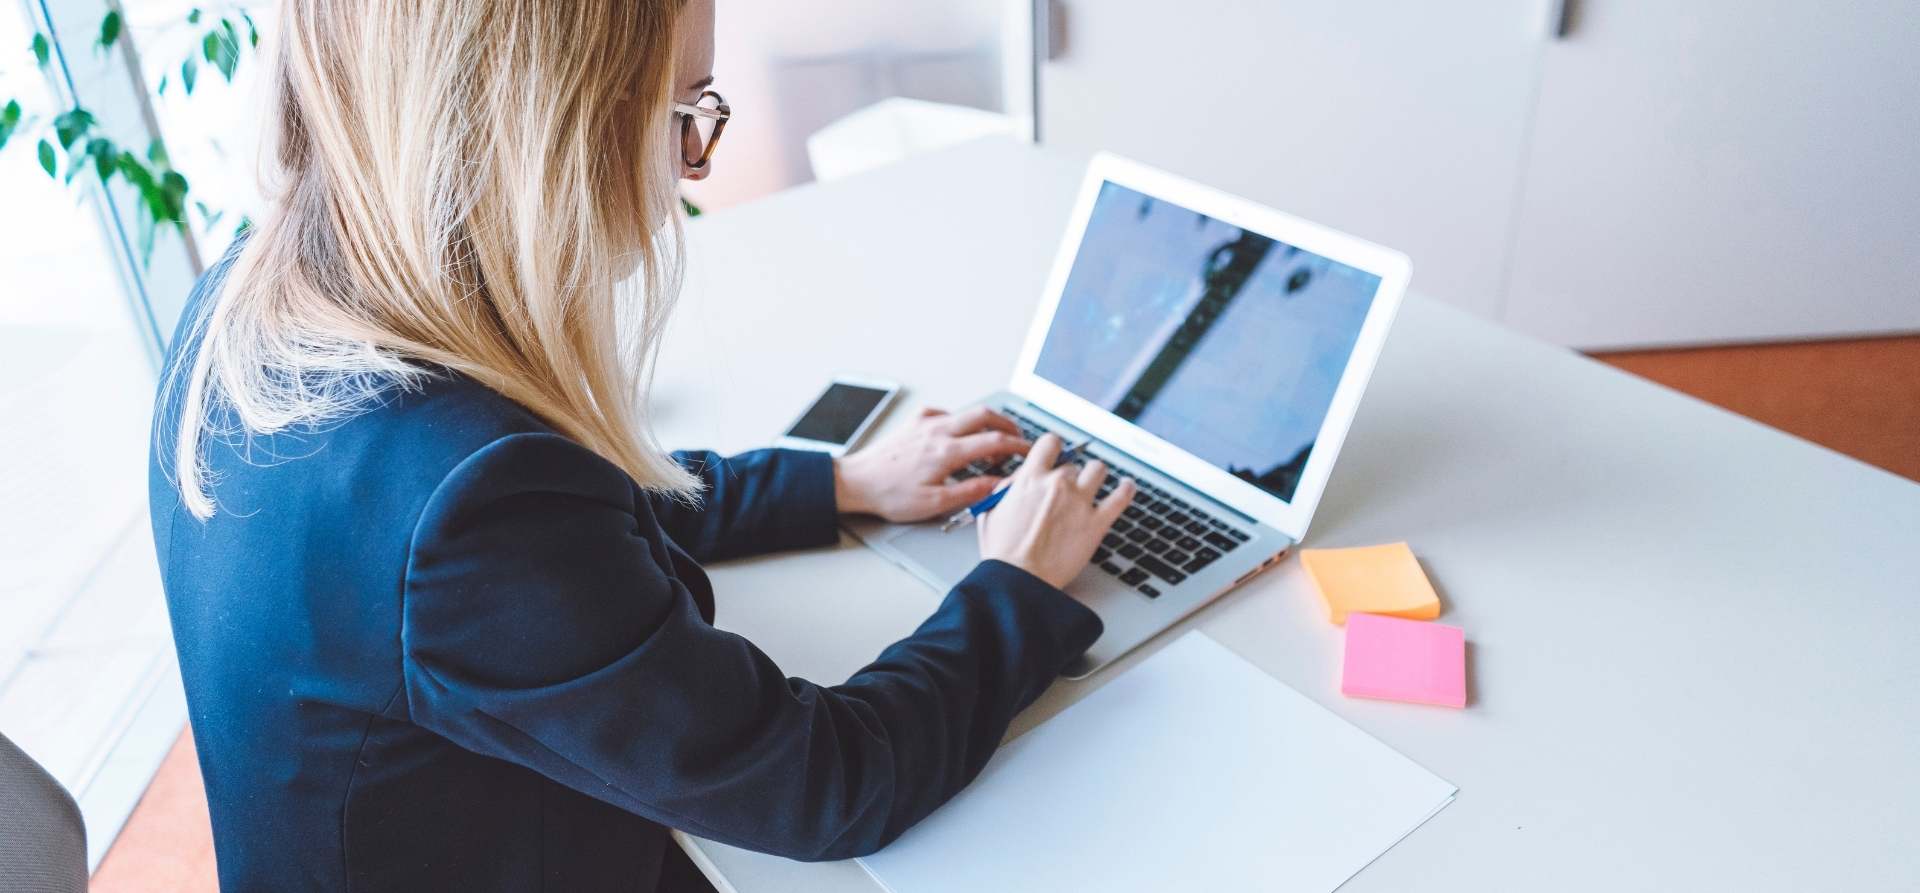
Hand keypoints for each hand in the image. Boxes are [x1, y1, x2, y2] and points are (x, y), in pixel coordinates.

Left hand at [833, 407, 1030, 522]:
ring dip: (986, 421)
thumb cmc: (889, 494)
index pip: (994, 441)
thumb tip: (997, 484)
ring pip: (966, 412)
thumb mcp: (934, 503)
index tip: (1030, 451)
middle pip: (985, 415)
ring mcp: (925, 424)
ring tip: (994, 436)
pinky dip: (959, 421)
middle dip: (1008, 423)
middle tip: (1019, 436)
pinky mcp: (914, 424)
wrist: (855, 482)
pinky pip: (945, 414)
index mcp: (947, 452)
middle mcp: (938, 431)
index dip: (1019, 445)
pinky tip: (959, 434)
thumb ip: (970, 492)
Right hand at [977, 434, 1134, 589]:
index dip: (1054, 448)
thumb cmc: (1003, 554)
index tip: (1055, 456)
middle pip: (1073, 464)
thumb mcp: (990, 512)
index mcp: (1031, 479)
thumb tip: (1019, 480)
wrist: (1020, 581)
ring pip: (1098, 470)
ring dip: (1095, 475)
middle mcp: (1058, 484)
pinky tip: (1126, 487)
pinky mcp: (1097, 523)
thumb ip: (1006, 490)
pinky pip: (1121, 496)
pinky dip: (1126, 489)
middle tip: (1067, 488)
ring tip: (1094, 482)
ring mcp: (1080, 502)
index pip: (1050, 443)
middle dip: (1070, 475)